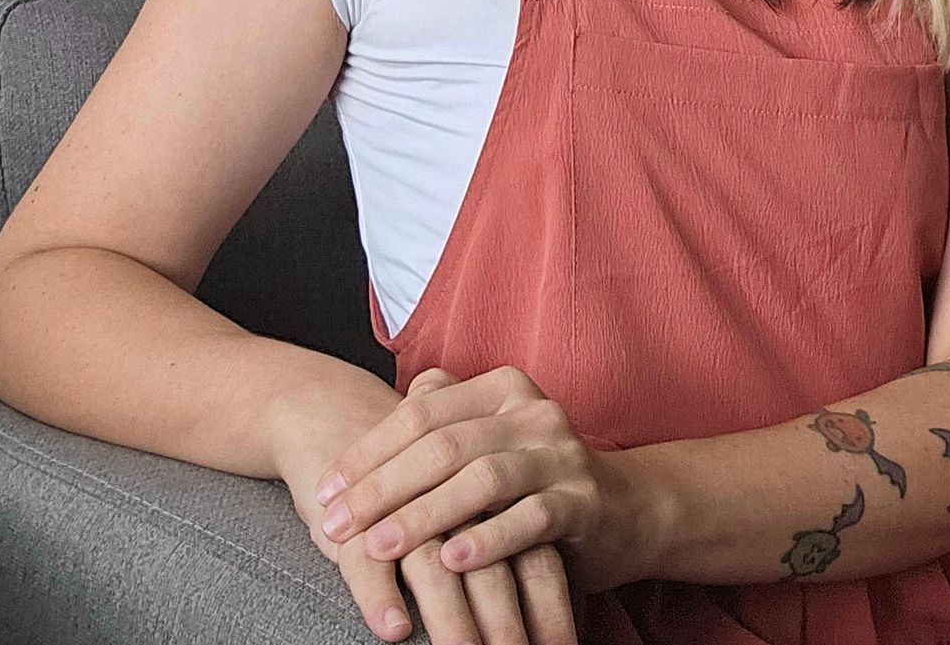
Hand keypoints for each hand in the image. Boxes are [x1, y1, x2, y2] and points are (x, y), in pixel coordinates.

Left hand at [312, 363, 652, 601]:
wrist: (626, 508)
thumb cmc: (537, 476)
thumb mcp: (492, 438)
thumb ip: (446, 414)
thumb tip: (398, 396)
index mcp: (501, 388)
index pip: (420, 413)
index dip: (368, 453)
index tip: (323, 493)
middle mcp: (532, 410)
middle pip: (444, 444)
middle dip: (382, 488)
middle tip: (335, 527)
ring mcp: (561, 453)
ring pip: (483, 478)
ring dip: (426, 515)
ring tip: (381, 546)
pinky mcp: (583, 500)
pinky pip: (532, 517)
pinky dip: (490, 538)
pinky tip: (454, 560)